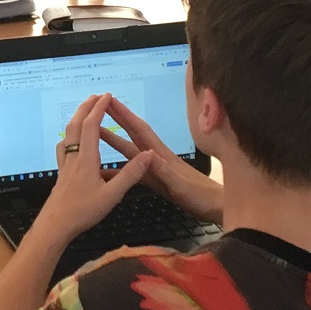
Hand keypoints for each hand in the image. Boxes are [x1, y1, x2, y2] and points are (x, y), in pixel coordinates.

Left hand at [32, 95, 153, 243]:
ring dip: (76, 119)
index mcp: (86, 158)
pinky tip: (71, 143)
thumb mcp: (112, 195)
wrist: (55, 226)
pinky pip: (64, 148)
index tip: (107, 96)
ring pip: (68, 135)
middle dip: (86, 107)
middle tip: (95, 97)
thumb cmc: (83, 211)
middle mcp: (74, 157)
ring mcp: (65, 165)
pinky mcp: (61, 174)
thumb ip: (131, 174)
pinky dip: (69, 137)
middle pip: (76, 124)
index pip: (92, 125)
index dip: (99, 108)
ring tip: (84, 114)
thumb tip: (148, 155)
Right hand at [100, 95, 222, 222]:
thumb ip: (164, 171)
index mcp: (161, 156)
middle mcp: (157, 158)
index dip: (124, 114)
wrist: (215, 208)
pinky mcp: (157, 180)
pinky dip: (119, 169)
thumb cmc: (202, 197)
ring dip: (113, 141)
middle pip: (132, 135)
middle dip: (115, 119)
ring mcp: (156, 169)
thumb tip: (148, 155)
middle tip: (98, 107)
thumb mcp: (181, 186)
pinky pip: (133, 171)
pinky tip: (107, 172)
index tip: (109, 101)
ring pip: (130, 152)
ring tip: (95, 134)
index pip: (139, 130)